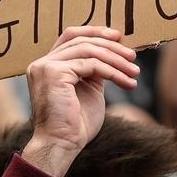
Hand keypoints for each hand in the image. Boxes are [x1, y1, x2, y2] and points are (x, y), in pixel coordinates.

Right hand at [22, 26, 138, 176]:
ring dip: (116, 60)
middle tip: (133, 55)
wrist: (62, 145)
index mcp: (47, 66)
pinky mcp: (54, 73)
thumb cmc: (75, 125)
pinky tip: (127, 82)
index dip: (94, 32)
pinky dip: (113, 72)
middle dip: (111, 46)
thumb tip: (112, 54)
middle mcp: (42, 63)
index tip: (117, 36)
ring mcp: (46, 66)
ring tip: (134, 72)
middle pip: (82, 41)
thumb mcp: (88, 90)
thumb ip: (93, 71)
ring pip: (89, 51)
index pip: (70, 36)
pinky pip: (91, 65)